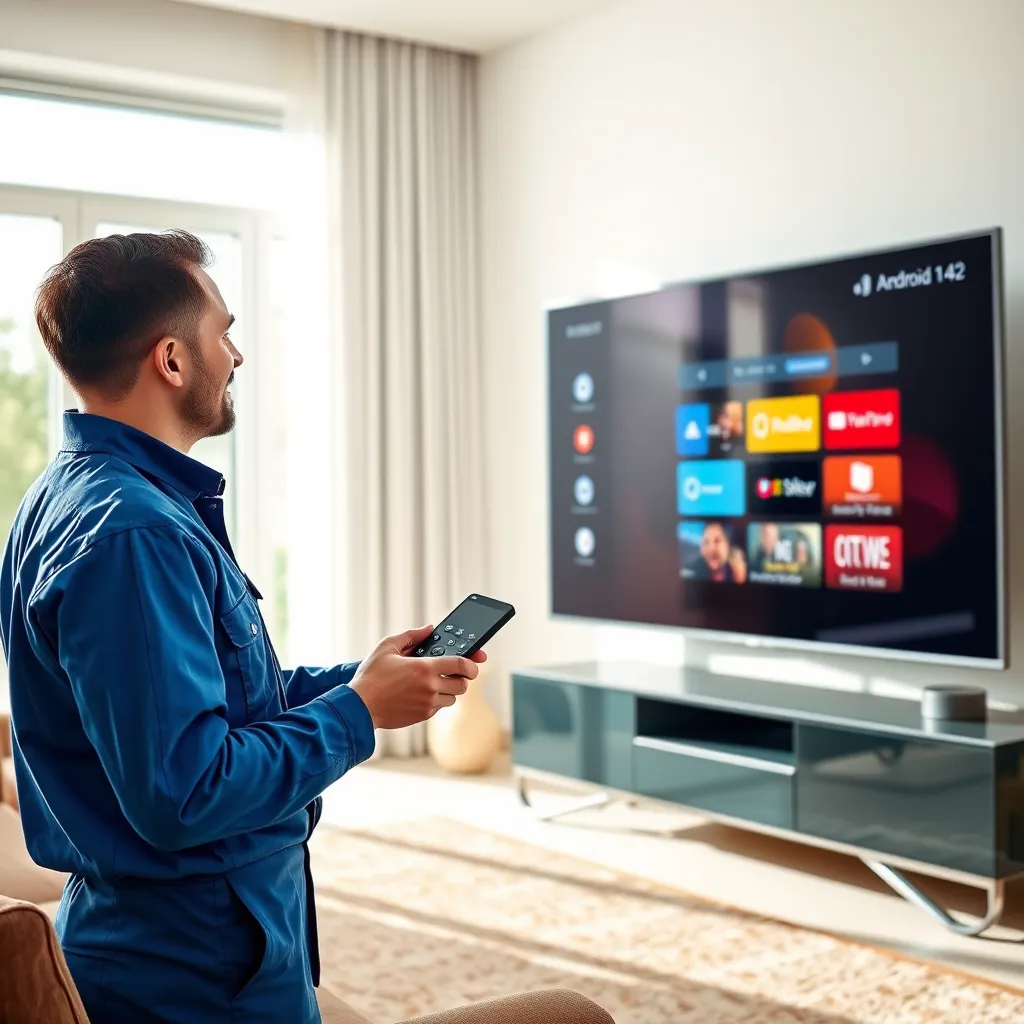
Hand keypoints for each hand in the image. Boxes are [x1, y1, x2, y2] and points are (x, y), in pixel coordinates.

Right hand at [348, 625, 483, 729]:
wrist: (359, 706)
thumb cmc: (371, 676)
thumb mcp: (387, 647)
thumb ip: (412, 636)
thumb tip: (429, 629)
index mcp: (424, 668)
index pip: (461, 665)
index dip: (473, 664)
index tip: (474, 663)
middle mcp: (430, 687)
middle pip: (463, 684)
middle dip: (462, 678)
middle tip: (453, 673)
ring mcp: (427, 704)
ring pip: (452, 698)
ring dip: (448, 690)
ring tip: (433, 683)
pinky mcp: (422, 716)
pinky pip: (439, 708)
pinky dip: (435, 701)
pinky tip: (421, 693)